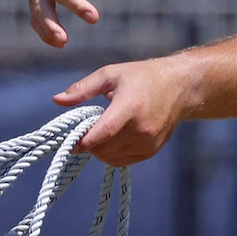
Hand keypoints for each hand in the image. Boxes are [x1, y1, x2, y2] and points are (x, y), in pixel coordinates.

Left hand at [51, 59, 191, 167]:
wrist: (179, 87)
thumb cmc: (141, 77)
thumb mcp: (110, 74)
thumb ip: (83, 89)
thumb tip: (57, 100)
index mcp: (130, 107)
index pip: (104, 132)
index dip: (84, 141)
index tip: (70, 142)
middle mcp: (141, 129)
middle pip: (104, 148)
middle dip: (89, 143)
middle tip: (85, 130)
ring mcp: (148, 143)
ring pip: (110, 158)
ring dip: (99, 150)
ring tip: (101, 131)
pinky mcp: (151, 151)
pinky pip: (122, 161)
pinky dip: (111, 154)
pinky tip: (112, 139)